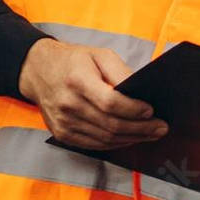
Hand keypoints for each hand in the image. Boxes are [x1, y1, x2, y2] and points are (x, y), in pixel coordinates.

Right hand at [18, 38, 167, 150]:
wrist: (38, 71)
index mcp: (77, 80)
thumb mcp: (99, 55)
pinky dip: (116, 144)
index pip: (110, 102)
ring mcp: (63, 122)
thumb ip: (121, 72)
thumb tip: (141, 92)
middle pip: (110, 124)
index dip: (133, 110)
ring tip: (152, 134)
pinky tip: (131, 138)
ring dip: (132, 139)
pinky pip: (94, 144)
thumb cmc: (73, 61)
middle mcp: (68, 104)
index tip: (151, 110)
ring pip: (105, 138)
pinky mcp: (62, 134)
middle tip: (161, 128)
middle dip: (141, 128)